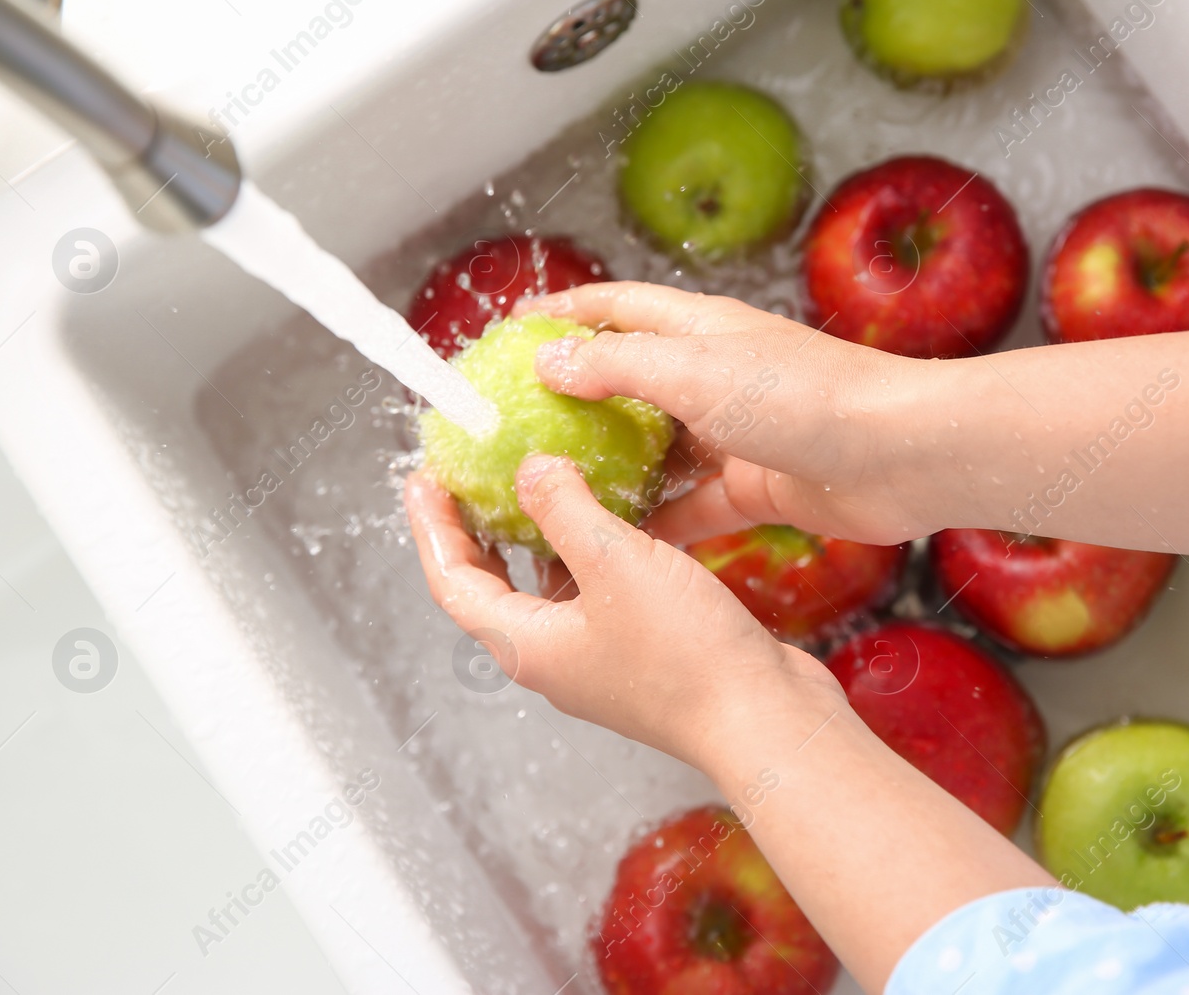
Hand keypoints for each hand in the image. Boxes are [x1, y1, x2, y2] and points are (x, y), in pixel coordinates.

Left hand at [404, 453, 842, 769]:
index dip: (433, 528)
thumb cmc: (687, 657)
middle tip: (469, 477)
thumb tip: (530, 470)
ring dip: (538, 536)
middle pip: (493, 587)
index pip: (454, 582)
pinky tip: (616, 513)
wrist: (764, 719)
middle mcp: (555, 657)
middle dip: (476, 531)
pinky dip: (592, 549)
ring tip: (538, 482)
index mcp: (528, 646)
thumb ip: (564, 508)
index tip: (424, 478)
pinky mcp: (642, 651)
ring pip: (548, 588)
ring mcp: (599, 657)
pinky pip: (598, 591)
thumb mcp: (615, 563)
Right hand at [522, 282, 934, 546]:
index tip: (513, 329)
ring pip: (658, 451)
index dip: (565, 313)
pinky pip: (693, 506)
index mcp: (700, 329)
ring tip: (554, 496)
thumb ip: (617, 366)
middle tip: (519, 430)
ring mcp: (737, 433)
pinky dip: (657, 522)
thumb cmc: (806, 397)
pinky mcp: (757, 486)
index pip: (617, 307)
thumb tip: (549, 359)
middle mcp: (716, 375)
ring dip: (613, 470)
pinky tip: (617, 544)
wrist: (901, 456)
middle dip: (578, 402)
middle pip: (631, 383)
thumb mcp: (695, 372)